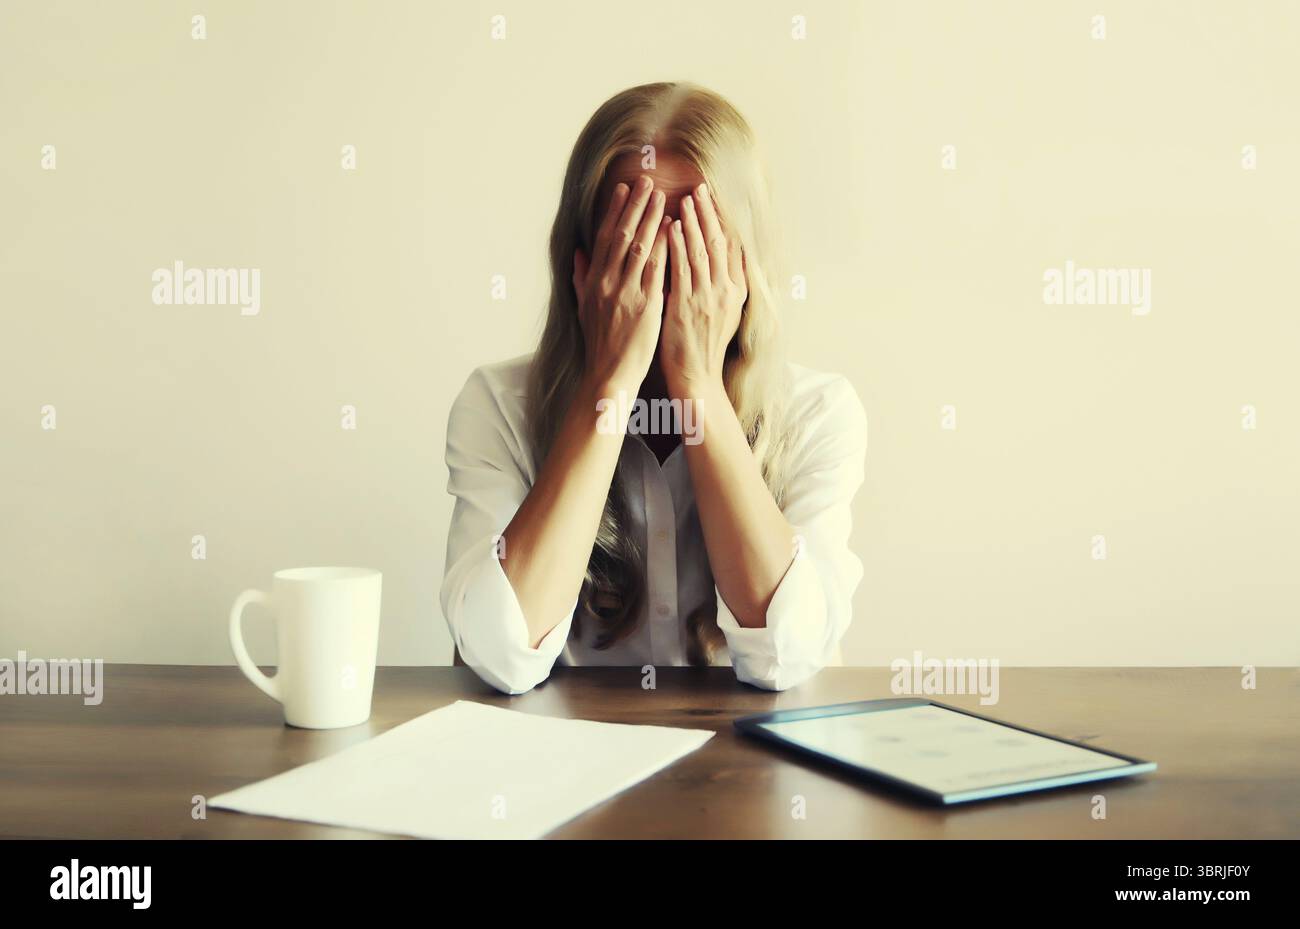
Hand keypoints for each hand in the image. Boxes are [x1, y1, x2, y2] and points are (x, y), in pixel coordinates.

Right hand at [573, 175, 670, 394]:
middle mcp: (608, 283)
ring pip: (638, 247)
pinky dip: (663, 246)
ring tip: (662, 196)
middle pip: (621, 235)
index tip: (624, 189)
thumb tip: (578, 253)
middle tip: (647, 181)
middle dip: (635, 206)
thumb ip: (582, 278)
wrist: (609, 374)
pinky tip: (673, 228)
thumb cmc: (601, 344)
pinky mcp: (645, 305)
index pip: (604, 238)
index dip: (615, 211)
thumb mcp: (584, 308)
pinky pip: (656, 269)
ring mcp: (626, 293)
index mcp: (594, 281)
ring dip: (651, 219)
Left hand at [660, 183, 746, 395]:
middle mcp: (726, 291)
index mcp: (736, 291)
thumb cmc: (704, 346)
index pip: (731, 246)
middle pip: (718, 242)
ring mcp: (708, 297)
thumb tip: (727, 260)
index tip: (714, 198)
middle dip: (709, 213)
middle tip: (700, 188)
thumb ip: (725, 285)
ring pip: (701, 251)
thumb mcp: (724, 314)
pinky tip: (670, 227)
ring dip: (692, 222)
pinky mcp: (688, 306)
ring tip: (684, 199)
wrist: (697, 377)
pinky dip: (677, 245)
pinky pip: (682, 269)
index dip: (722, 220)